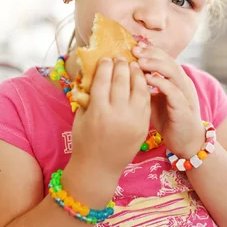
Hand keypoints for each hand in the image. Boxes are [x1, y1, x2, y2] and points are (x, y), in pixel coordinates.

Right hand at [70, 57, 150, 178]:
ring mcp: (133, 120)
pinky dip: (144, 88)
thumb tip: (90, 74)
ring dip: (136, 74)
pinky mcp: (143, 126)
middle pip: (122, 81)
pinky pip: (146, 101)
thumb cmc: (84, 142)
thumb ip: (86, 96)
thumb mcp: (80, 117)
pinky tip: (141, 81)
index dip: (105, 66)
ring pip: (138, 89)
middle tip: (120, 58)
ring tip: (133, 66)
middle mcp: (117, 114)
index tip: (106, 58)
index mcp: (98, 111)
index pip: (103, 80)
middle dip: (121, 65)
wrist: (99, 168)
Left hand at [133, 43, 205, 156]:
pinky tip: (147, 79)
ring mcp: (185, 94)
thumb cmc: (169, 121)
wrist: (186, 142)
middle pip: (169, 60)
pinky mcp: (184, 107)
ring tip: (139, 61)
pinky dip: (160, 82)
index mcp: (176, 80)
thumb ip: (145, 88)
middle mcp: (183, 83)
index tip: (134, 47)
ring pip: (173, 71)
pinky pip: (173, 90)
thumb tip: (125, 76)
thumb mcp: (154, 101)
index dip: (150, 51)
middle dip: (151, 54)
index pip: (164, 58)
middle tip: (135, 50)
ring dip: (155, 65)